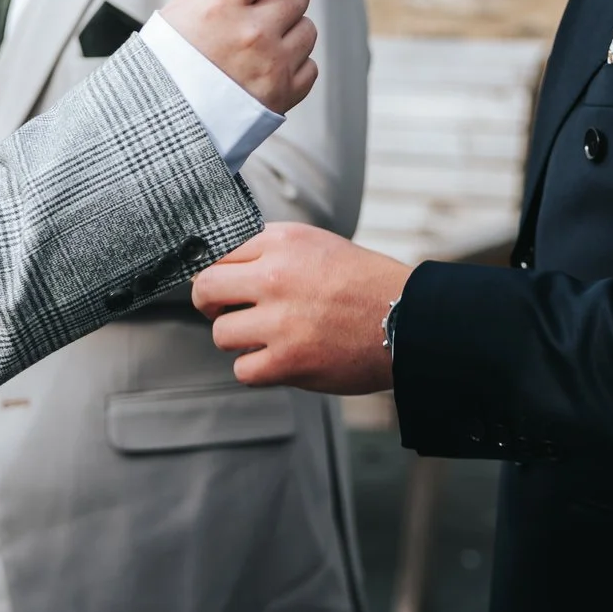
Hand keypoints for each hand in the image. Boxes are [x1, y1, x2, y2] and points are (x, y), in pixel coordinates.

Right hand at [157, 0, 331, 113]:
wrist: (166, 124)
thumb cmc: (171, 58)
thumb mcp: (183, 11)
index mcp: (219, 4)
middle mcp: (249, 33)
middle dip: (281, 0)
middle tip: (253, 17)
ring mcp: (270, 65)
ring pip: (308, 28)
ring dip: (288, 33)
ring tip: (253, 52)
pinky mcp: (284, 94)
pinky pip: (310, 65)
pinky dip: (292, 66)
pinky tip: (263, 74)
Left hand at [192, 221, 411, 394]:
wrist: (407, 320)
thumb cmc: (365, 284)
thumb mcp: (317, 246)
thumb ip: (271, 251)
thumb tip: (222, 266)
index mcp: (283, 241)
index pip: (218, 251)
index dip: (216, 272)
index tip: (221, 286)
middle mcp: (276, 276)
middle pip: (205, 288)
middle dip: (208, 304)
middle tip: (224, 312)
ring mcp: (281, 320)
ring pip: (220, 334)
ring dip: (238, 339)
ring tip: (264, 337)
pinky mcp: (289, 361)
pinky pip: (243, 370)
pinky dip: (256, 369)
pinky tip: (277, 359)